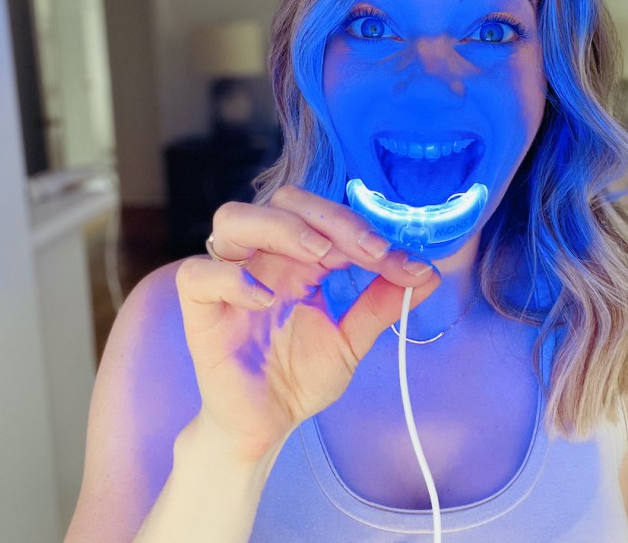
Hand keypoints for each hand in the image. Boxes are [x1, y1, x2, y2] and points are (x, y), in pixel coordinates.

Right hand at [175, 185, 440, 461]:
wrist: (266, 426)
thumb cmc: (300, 377)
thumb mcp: (351, 339)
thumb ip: (382, 304)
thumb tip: (428, 272)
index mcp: (297, 259)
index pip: (323, 215)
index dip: (360, 226)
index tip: (396, 257)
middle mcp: (262, 258)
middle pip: (282, 201)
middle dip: (329, 218)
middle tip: (367, 251)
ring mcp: (228, 280)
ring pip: (232, 218)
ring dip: (281, 228)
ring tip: (319, 257)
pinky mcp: (200, 311)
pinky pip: (199, 274)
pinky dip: (231, 278)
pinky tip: (266, 300)